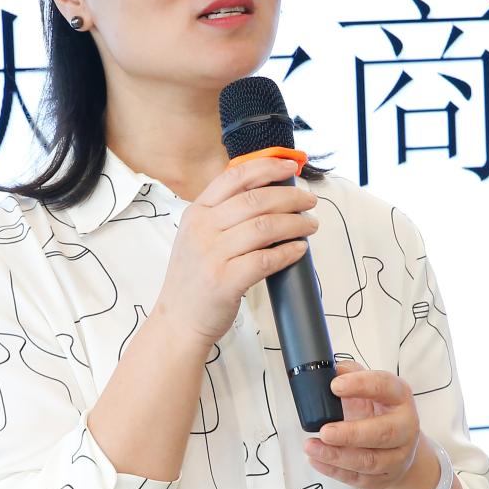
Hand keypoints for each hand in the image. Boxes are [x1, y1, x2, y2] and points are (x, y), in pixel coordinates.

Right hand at [152, 155, 318, 348]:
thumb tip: (269, 195)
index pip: (235, 177)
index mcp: (196, 212)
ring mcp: (212, 255)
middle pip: (256, 200)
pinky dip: (288, 252)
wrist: (177, 321)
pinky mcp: (225, 281)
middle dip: (290, 197)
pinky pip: (265, 260)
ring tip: (310, 225)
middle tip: (309, 203)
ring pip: (265, 227)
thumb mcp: (197, 237)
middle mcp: (202, 229)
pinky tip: (299, 250)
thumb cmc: (194, 279)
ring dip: (295, 223)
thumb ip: (223, 214)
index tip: (290, 167)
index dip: (267, 167)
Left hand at [303, 358, 425, 488]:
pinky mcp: (385, 478)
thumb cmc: (380, 412)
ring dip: (338, 456)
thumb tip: (331, 369)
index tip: (335, 386)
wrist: (400, 447)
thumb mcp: (371, 389)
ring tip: (311, 446)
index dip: (361, 385)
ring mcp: (398, 456)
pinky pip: (360, 478)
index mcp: (400, 397)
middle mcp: (405, 427)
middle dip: (352, 433)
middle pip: (383, 433)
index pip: (385, 387)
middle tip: (324, 431)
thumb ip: (352, 375)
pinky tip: (317, 460)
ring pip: (371, 461)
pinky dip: (336, 471)